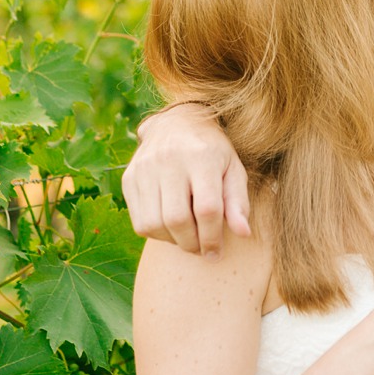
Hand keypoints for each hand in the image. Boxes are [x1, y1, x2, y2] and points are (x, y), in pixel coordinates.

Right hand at [122, 103, 251, 254]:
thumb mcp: (234, 170)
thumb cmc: (213, 153)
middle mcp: (169, 160)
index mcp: (202, 156)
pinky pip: (139, 221)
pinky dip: (156, 233)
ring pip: (153, 224)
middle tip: (201, 248)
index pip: (207, 209)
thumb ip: (238, 202)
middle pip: (177, 219)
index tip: (216, 252)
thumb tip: (244, 234)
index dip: (212, 237)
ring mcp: (144, 168)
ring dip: (172, 241)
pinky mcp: (129, 178)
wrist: (178, 122)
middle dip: (191, 243)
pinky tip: (170, 226)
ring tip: (187, 236)